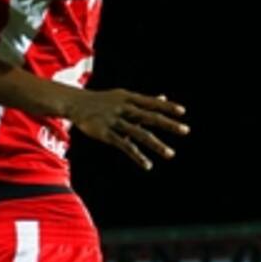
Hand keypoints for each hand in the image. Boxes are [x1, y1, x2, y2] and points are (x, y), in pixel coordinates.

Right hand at [66, 91, 188, 169]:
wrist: (75, 103)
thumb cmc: (102, 100)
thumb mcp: (122, 97)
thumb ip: (143, 100)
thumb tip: (164, 98)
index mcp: (128, 98)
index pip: (151, 102)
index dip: (166, 106)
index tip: (182, 112)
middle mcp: (123, 108)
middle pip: (149, 116)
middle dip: (167, 124)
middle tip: (185, 130)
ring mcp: (114, 121)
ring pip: (139, 134)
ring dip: (156, 144)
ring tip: (170, 154)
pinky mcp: (105, 134)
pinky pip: (124, 146)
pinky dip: (137, 156)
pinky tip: (147, 164)